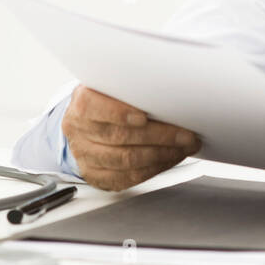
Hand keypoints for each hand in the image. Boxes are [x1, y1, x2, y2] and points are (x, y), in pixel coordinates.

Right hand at [62, 86, 200, 190]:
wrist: (87, 123)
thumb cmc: (107, 101)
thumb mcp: (112, 86)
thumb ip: (130, 88)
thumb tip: (168, 92)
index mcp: (81, 103)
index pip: (92, 107)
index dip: (119, 112)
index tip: (144, 116)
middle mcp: (79, 131)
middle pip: (119, 136)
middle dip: (159, 136)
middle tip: (185, 134)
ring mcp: (85, 156)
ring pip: (125, 160)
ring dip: (161, 154)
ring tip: (183, 147)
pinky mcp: (96, 176)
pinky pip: (127, 178)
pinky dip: (154, 169)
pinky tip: (169, 159)